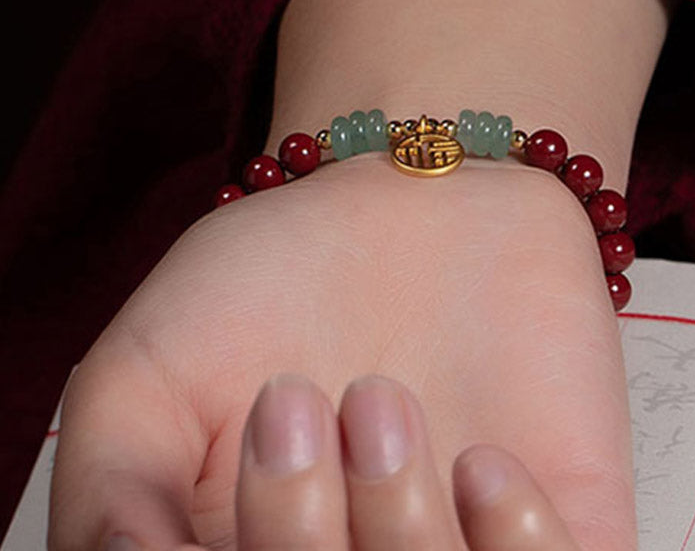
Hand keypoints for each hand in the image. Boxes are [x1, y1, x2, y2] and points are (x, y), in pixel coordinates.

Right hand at [49, 155, 634, 549]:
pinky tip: (482, 458)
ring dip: (399, 529)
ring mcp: (472, 548)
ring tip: (378, 397)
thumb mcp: (144, 377)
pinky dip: (521, 544)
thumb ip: (110, 503)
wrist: (417, 191)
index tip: (225, 477)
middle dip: (295, 534)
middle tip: (289, 401)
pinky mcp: (571, 514)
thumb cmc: (272, 275)